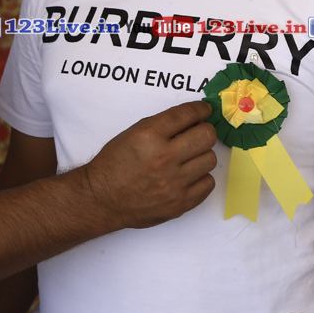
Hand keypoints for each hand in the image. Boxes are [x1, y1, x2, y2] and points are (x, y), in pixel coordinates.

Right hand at [81, 101, 216, 230]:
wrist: (102, 199)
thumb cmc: (115, 164)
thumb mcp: (133, 133)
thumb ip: (163, 124)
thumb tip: (193, 119)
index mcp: (149, 135)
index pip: (188, 114)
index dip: (201, 109)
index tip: (205, 110)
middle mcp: (163, 158)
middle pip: (206, 136)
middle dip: (205, 131)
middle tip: (198, 134)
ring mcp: (173, 183)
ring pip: (210, 160)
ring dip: (201, 155)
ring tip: (189, 158)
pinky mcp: (180, 203)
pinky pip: (208, 184)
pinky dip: (201, 177)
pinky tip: (188, 175)